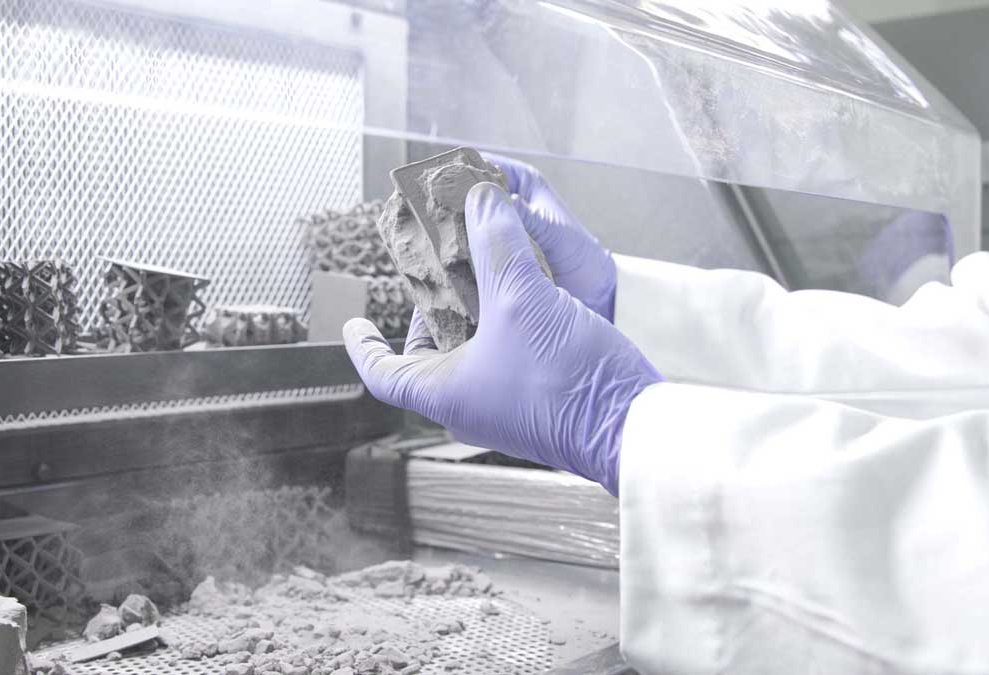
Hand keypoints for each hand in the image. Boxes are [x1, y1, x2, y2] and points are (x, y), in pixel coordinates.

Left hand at [344, 183, 660, 493]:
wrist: (634, 424)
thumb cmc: (567, 377)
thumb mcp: (521, 295)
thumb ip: (495, 241)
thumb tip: (478, 197)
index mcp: (444, 394)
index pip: (382, 372)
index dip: (364, 343)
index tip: (355, 322)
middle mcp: (468, 406)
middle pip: (426, 356)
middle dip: (427, 312)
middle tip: (433, 274)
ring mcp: (503, 406)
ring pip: (467, 354)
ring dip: (467, 313)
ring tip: (478, 271)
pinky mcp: (535, 400)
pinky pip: (501, 358)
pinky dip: (498, 325)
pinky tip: (520, 293)